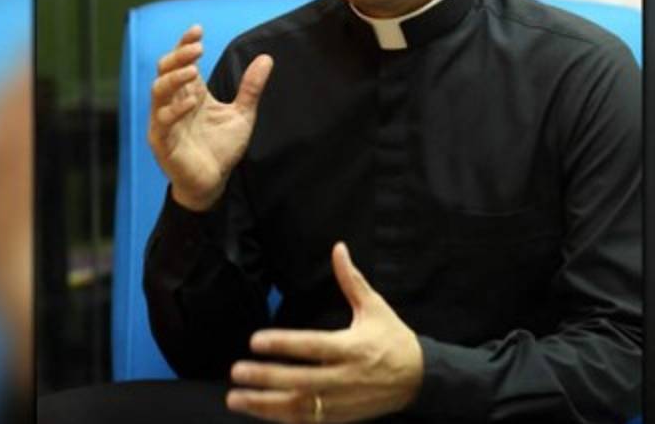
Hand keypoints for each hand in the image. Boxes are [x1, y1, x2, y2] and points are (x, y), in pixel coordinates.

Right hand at [146, 25, 273, 211]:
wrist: (212, 182)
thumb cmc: (221, 148)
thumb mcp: (241, 114)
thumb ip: (250, 88)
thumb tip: (266, 58)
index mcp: (190, 92)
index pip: (181, 61)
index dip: (185, 44)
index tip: (198, 29)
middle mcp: (174, 102)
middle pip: (165, 70)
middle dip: (179, 56)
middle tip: (198, 48)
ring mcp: (165, 121)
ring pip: (158, 91)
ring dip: (174, 78)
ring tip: (194, 70)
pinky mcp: (162, 141)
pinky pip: (162, 121)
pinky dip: (175, 109)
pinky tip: (192, 101)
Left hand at [227, 242, 423, 422]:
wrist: (419, 379)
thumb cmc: (394, 339)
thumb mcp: (375, 307)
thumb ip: (351, 280)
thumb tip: (338, 248)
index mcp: (353, 348)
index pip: (312, 346)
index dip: (283, 345)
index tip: (255, 341)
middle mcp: (346, 377)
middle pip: (300, 380)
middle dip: (266, 377)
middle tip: (236, 371)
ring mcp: (342, 401)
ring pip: (299, 406)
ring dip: (264, 404)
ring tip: (235, 397)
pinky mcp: (341, 417)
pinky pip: (307, 422)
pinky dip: (281, 419)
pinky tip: (258, 412)